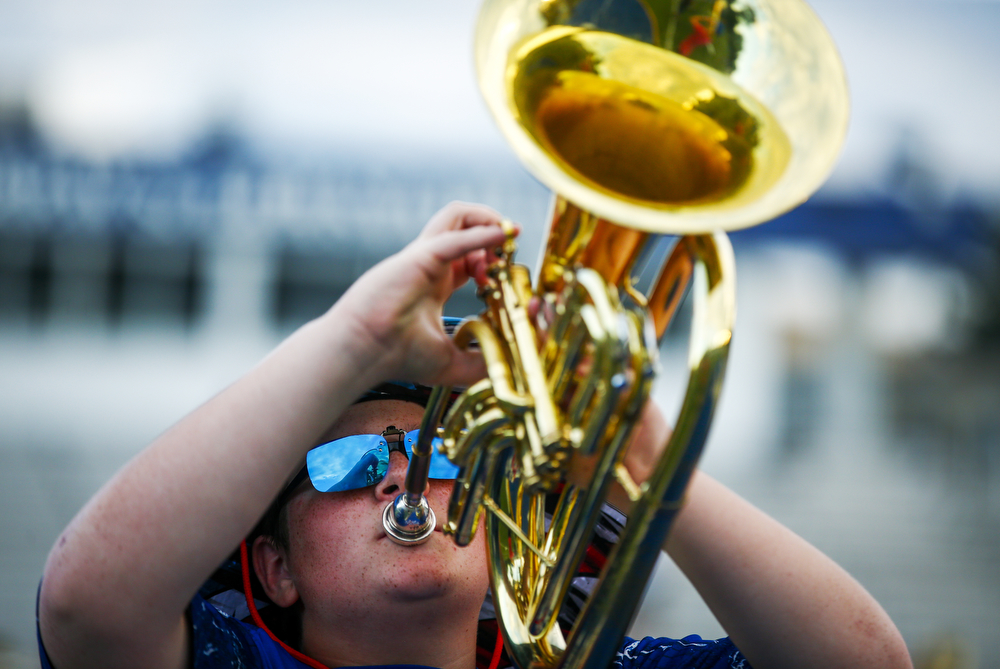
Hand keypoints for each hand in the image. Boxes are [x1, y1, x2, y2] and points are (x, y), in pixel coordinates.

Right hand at [330, 201, 511, 387]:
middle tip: (508, 262)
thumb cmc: (398, 357)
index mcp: (436, 285)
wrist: (364, 353)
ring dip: (489, 219)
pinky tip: (505, 236)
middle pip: (467, 230)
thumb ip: (484, 360)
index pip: (471, 261)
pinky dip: (484, 232)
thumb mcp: (454, 363)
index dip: (496, 266)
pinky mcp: (421, 256)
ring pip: (458, 215)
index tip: (513, 289)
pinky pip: (456, 233)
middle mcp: (432, 266)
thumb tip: (517, 357)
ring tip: (507, 239)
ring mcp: (425, 256)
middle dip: (496, 239)